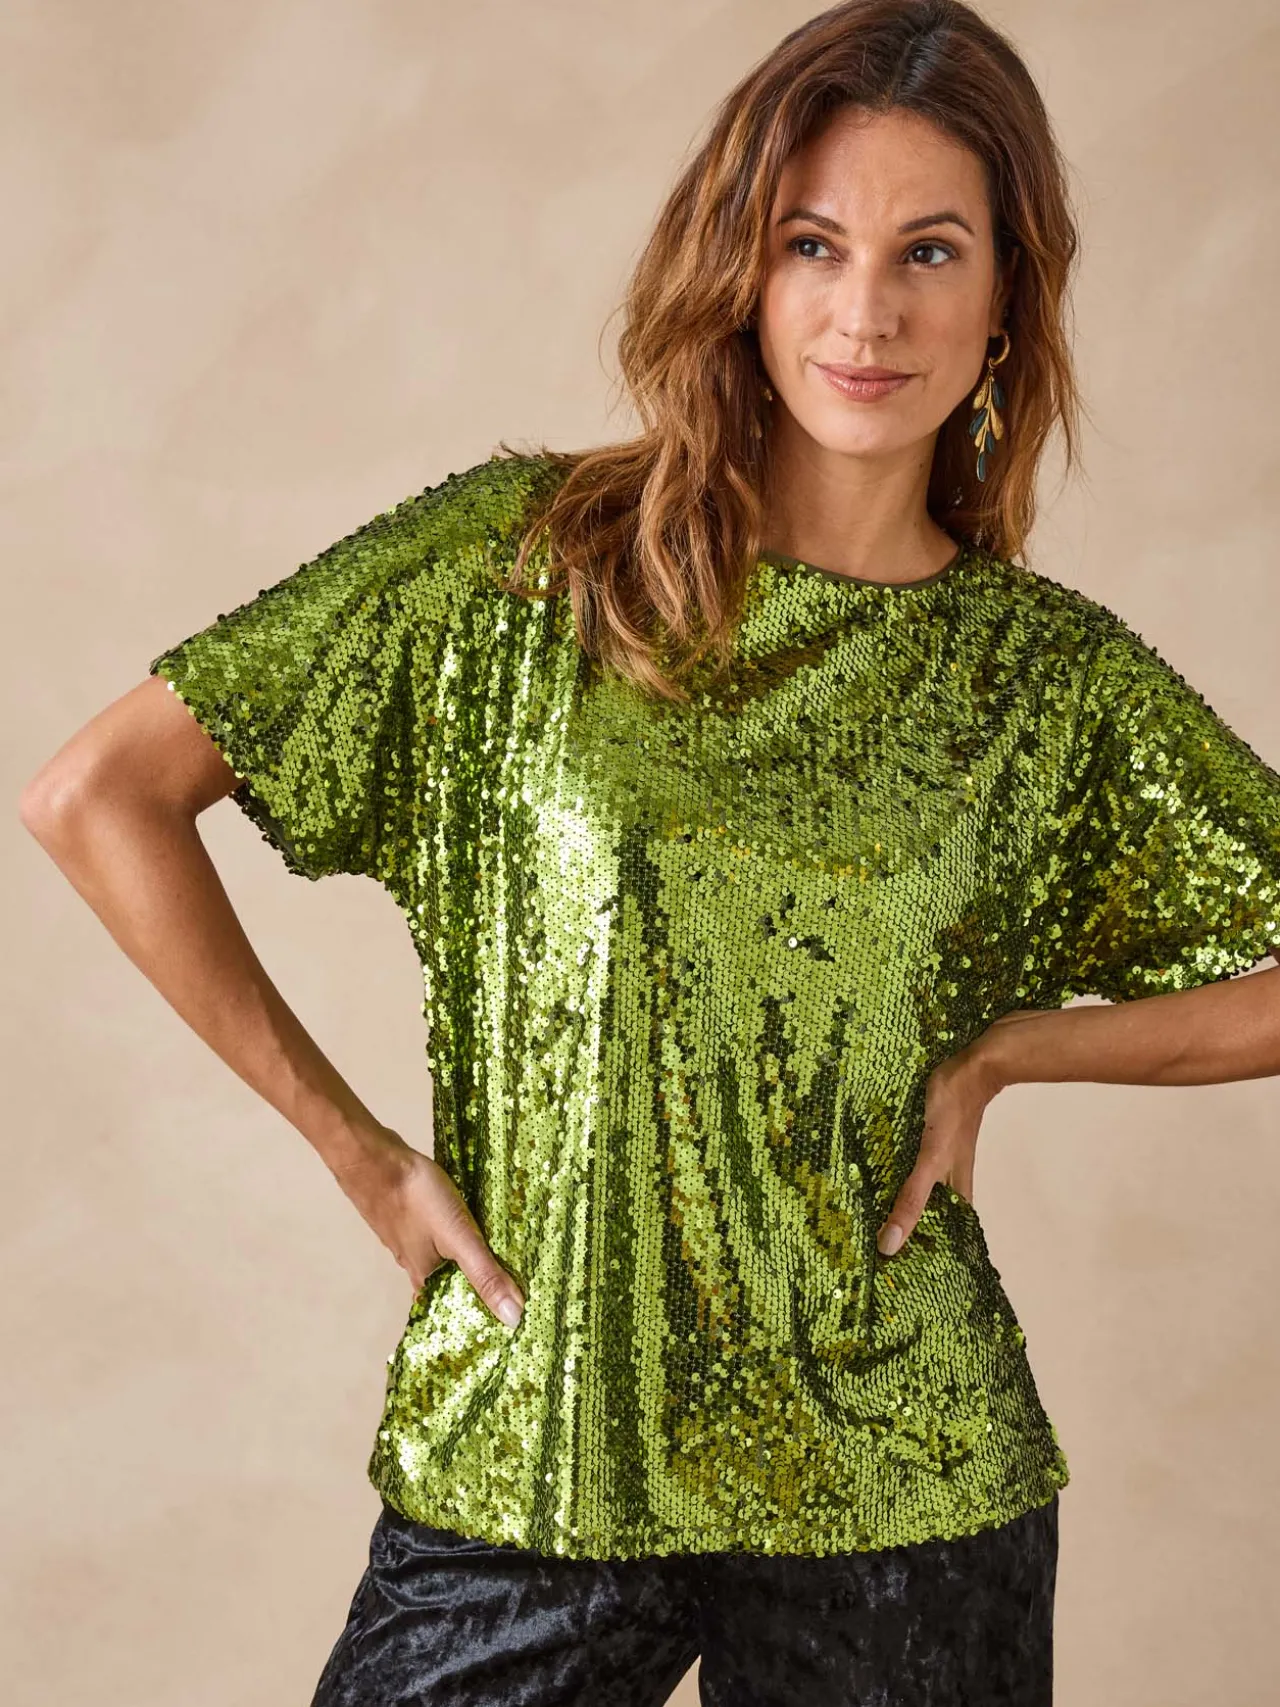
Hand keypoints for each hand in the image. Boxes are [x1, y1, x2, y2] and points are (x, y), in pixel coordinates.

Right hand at [329, 1129, 524, 1326]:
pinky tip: (466, 1223)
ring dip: (464, 1260)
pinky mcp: (407, 1213)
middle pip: (447, 1283)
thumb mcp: (458, 1237)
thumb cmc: (416, 1198)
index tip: (505, 1321)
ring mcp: (407, 1237)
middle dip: (473, 1286)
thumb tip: (514, 1318)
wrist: (372, 1158)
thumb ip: (485, 1274)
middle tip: (509, 1288)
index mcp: (424, 1277)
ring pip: (441, 1258)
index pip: (450, 1310)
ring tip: (496, 1256)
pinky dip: (453, 1235)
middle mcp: (413, 1263)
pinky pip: (435, 1234)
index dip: (475, 1315)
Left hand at [875, 1014, 1030, 1255]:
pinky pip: (909, 1162)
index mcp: (955, 1193)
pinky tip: (877, 1171)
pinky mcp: (927, 1136)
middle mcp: (948, 1179)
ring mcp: (939, 1157)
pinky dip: (895, 1173)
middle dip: (908, 1233)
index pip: (945, 1237)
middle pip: (930, 1215)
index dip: (929, 1258)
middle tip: (874, 1252)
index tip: (903, 1278)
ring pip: (919, 1189)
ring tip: (868, 1218)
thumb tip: (890, 1244)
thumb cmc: (953, 1114)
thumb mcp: (929, 1160)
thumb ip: (911, 1199)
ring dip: (899, 1203)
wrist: (973, 1067)